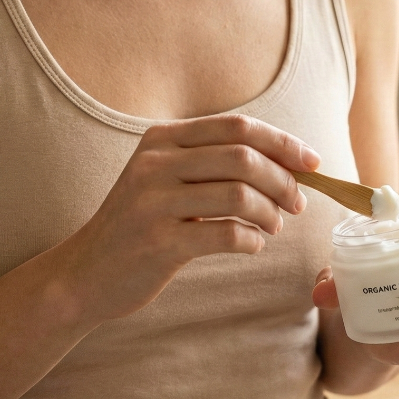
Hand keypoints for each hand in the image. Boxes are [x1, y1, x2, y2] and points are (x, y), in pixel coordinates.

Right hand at [59, 114, 318, 325]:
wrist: (85, 272)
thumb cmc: (140, 223)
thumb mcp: (164, 177)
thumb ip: (211, 162)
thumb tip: (288, 161)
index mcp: (162, 139)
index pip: (237, 126)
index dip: (282, 142)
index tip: (312, 162)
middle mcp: (155, 163)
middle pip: (242, 157)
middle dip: (283, 179)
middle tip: (297, 203)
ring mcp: (153, 202)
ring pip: (238, 195)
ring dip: (269, 212)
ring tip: (273, 226)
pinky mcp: (157, 242)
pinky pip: (225, 234)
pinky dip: (250, 240)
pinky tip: (251, 245)